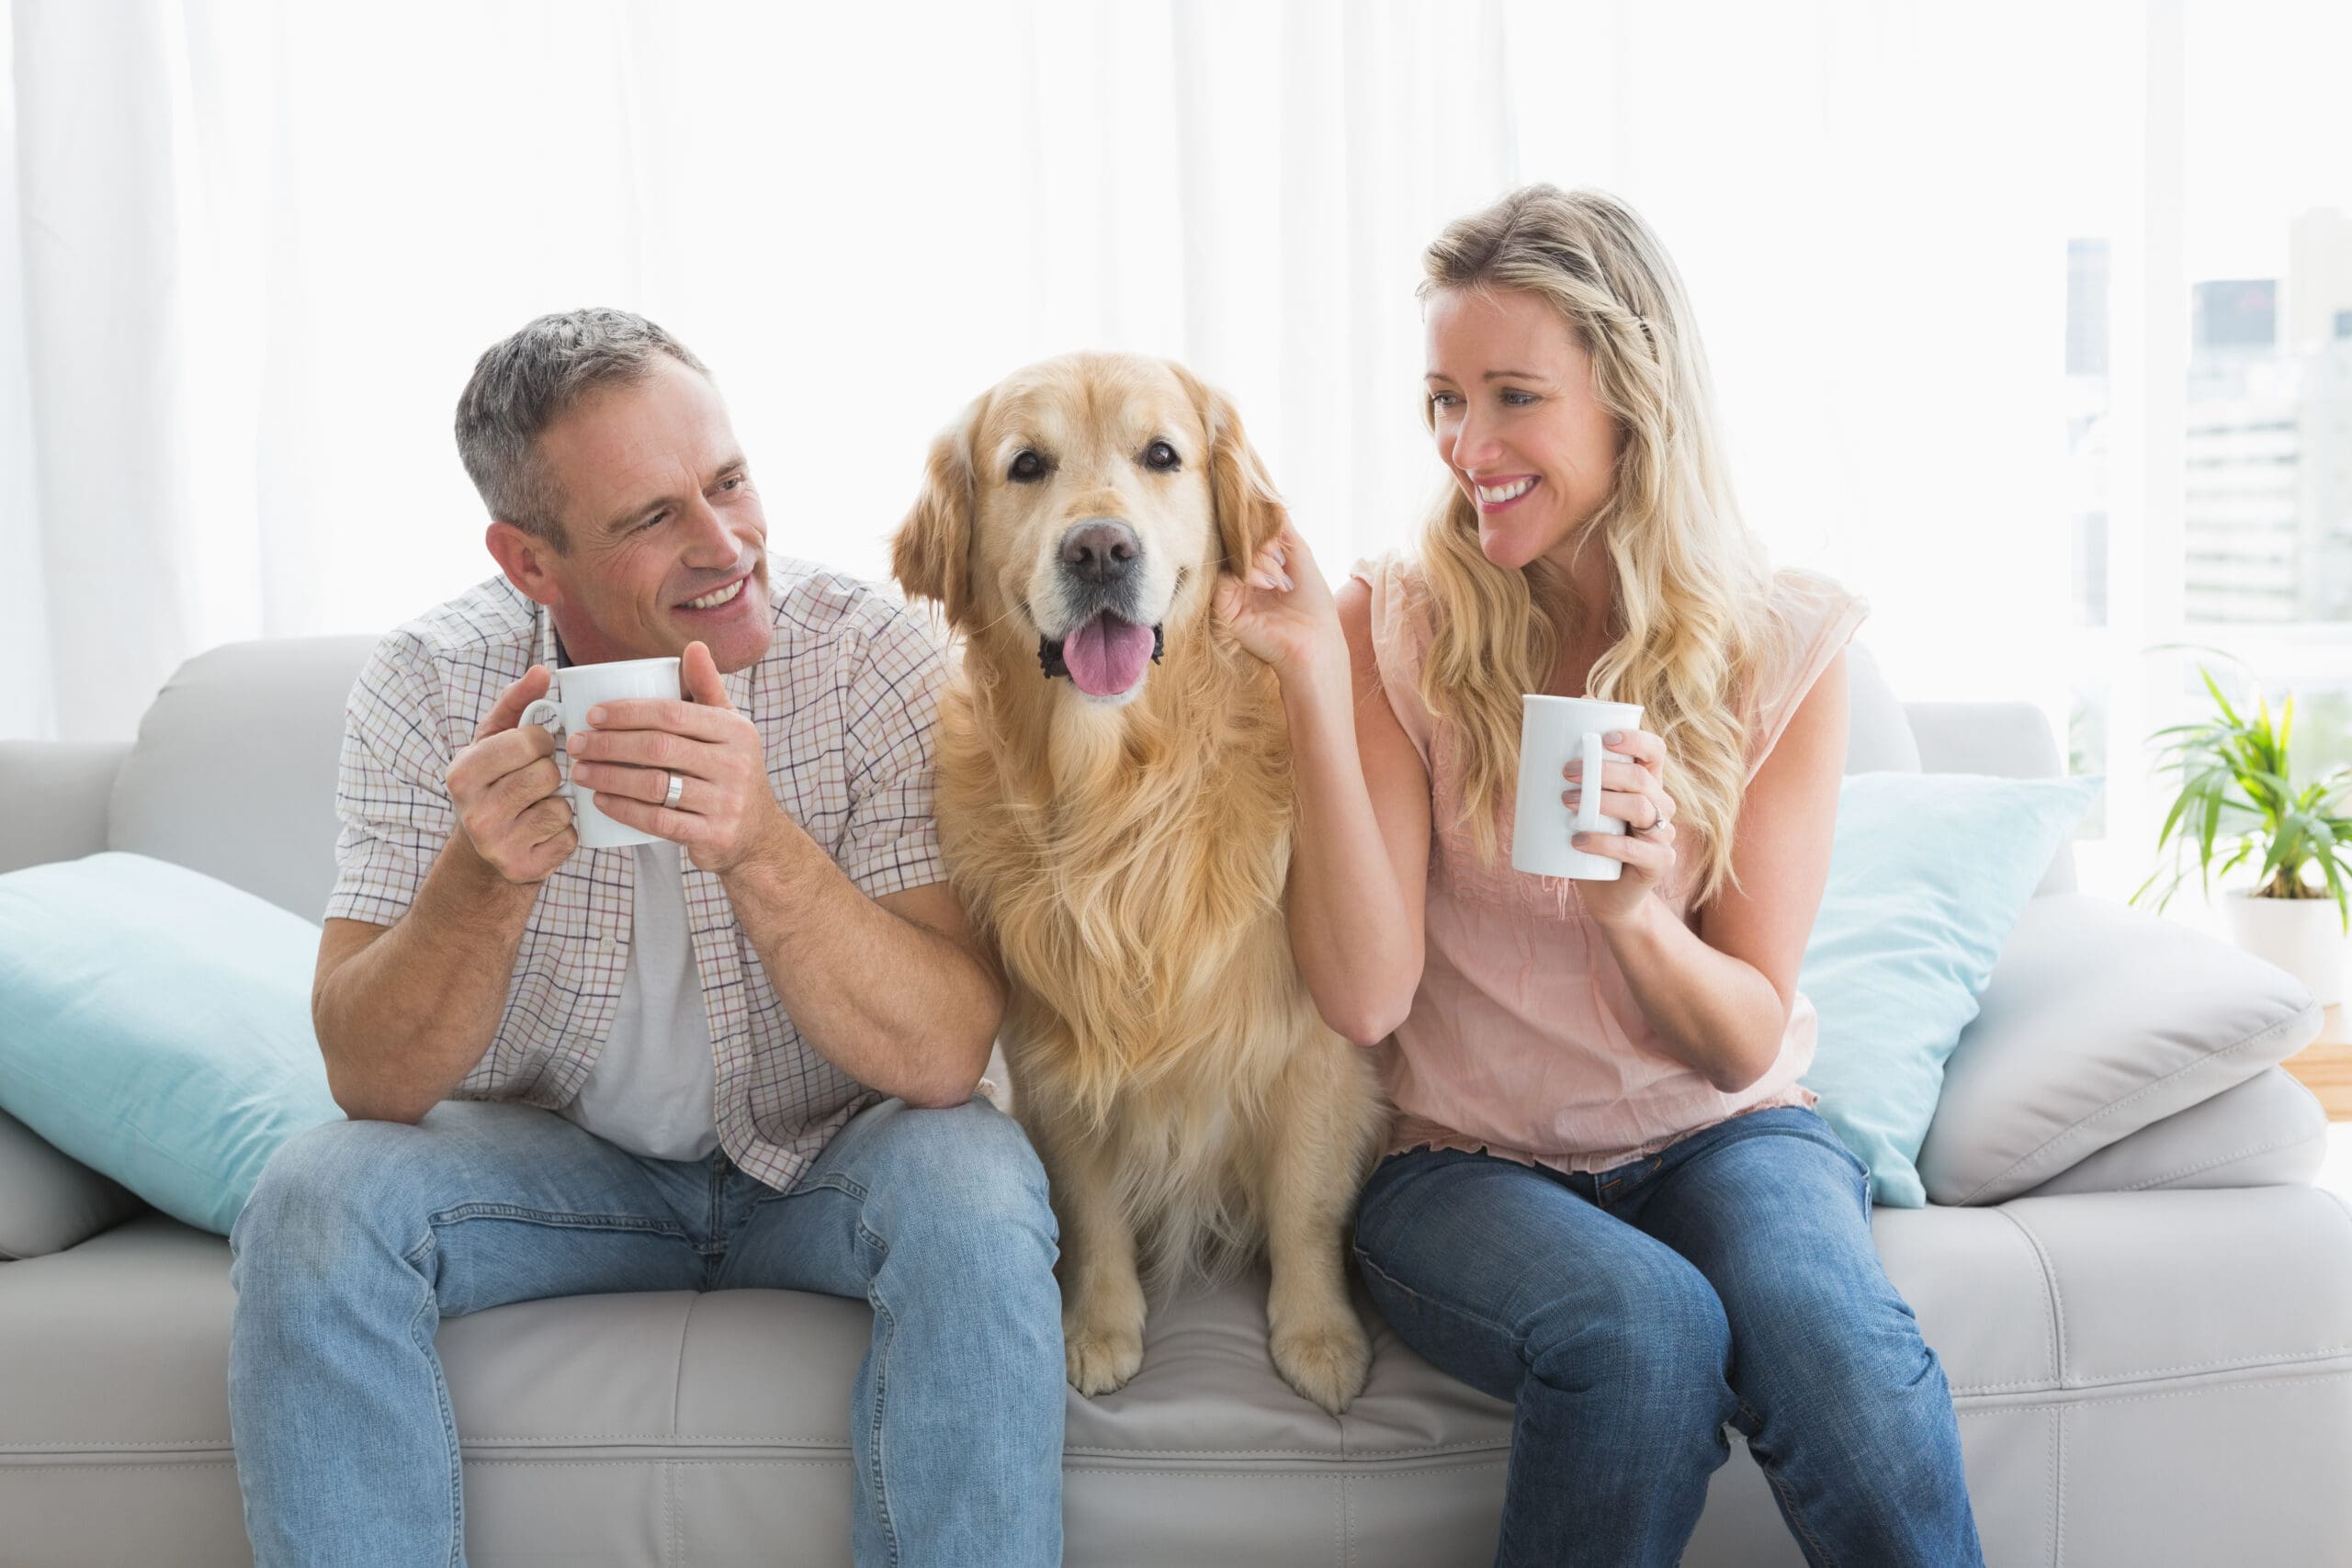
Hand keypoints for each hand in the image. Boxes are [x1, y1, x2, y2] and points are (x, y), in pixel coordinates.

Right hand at [445, 664, 577, 885]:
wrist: (484, 852)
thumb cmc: (494, 782)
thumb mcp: (493, 740)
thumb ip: (516, 702)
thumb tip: (543, 671)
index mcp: (462, 773)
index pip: (529, 741)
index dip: (542, 741)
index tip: (534, 749)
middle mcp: (474, 812)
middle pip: (548, 774)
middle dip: (551, 773)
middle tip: (536, 780)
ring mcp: (498, 844)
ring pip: (561, 807)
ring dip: (560, 803)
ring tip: (538, 805)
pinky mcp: (523, 868)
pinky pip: (569, 837)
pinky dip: (565, 832)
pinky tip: (543, 831)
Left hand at [564, 641, 786, 875]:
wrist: (757, 834)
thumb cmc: (730, 771)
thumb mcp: (729, 729)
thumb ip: (707, 689)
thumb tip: (693, 647)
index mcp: (736, 731)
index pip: (673, 714)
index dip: (628, 712)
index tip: (593, 714)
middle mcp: (735, 765)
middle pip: (659, 748)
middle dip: (609, 744)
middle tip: (577, 744)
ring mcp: (726, 802)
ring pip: (655, 785)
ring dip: (609, 778)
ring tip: (581, 772)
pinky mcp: (713, 835)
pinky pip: (659, 820)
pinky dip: (624, 810)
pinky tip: (600, 802)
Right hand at [1211, 522, 1346, 687]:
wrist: (1314, 643)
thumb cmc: (1313, 604)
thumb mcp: (1300, 556)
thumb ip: (1282, 529)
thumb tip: (1270, 498)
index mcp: (1259, 566)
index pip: (1247, 535)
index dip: (1258, 527)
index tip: (1273, 529)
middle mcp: (1242, 578)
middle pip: (1237, 543)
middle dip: (1260, 543)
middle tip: (1280, 556)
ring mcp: (1232, 592)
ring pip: (1230, 557)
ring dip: (1258, 560)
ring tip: (1279, 578)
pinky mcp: (1224, 607)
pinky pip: (1223, 578)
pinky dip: (1247, 573)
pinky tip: (1267, 583)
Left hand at [1564, 727, 1678, 925]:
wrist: (1609, 896)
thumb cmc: (1593, 846)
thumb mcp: (1585, 811)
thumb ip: (1575, 785)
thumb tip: (1535, 752)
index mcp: (1648, 786)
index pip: (1655, 752)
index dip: (1636, 740)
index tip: (1603, 738)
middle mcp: (1661, 807)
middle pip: (1641, 778)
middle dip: (1602, 770)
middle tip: (1567, 772)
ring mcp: (1664, 835)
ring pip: (1640, 807)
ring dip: (1601, 801)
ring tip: (1566, 803)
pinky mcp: (1660, 863)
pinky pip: (1634, 849)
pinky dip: (1603, 842)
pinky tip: (1578, 841)